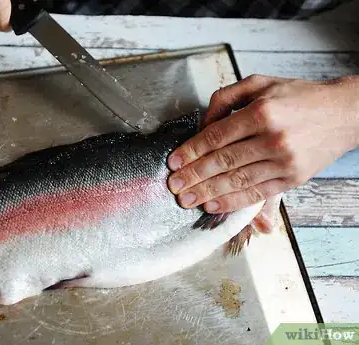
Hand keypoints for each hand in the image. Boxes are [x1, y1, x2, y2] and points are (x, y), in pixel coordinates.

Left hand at [167, 74, 358, 213]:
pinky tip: (213, 205)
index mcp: (262, 112)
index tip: (173, 162)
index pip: (216, 136)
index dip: (191, 151)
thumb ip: (226, 98)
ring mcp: (283, 161)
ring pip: (237, 180)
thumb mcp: (260, 84)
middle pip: (223, 161)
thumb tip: (202, 124)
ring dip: (207, 192)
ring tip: (186, 200)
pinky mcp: (292, 179)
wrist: (344, 114)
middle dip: (193, 176)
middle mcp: (272, 138)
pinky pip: (257, 193)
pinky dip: (233, 201)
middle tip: (174, 186)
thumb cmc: (298, 97)